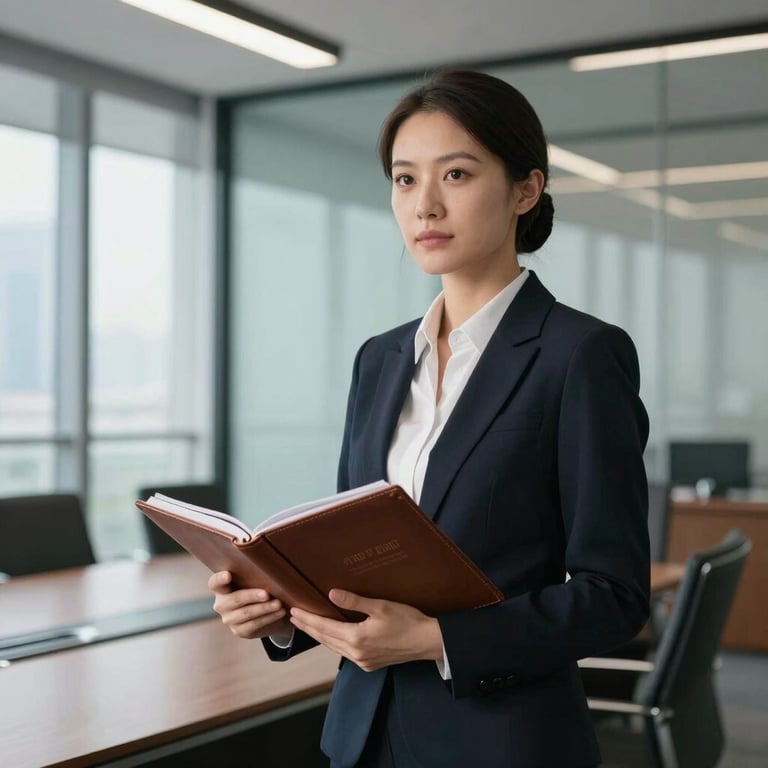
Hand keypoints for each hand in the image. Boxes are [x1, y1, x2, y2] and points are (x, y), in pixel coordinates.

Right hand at [208, 571, 292, 639]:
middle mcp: (221, 604)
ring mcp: (229, 619)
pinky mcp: (239, 631)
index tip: (228, 575)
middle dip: (251, 596)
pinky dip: (269, 617)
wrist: (268, 613)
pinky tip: (280, 612)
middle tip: (266, 594)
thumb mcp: (255, 580)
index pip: (214, 583)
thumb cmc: (259, 588)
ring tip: (278, 603)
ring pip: (246, 613)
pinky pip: (254, 624)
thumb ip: (255, 574)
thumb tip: (271, 565)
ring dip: (264, 608)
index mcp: (221, 588)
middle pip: (234, 599)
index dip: (220, 579)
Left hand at [289, 589, 443, 670]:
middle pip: (325, 639)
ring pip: (333, 648)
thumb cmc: (406, 620)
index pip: (324, 627)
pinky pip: (344, 653)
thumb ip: (354, 601)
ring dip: (319, 636)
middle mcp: (356, 653)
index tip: (294, 611)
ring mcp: (362, 661)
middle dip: (308, 628)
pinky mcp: (369, 664)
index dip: (308, 619)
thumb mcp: (380, 606)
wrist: (427, 641)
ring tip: (307, 626)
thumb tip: (331, 593)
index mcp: (356, 638)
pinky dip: (333, 643)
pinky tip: (331, 636)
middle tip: (293, 617)